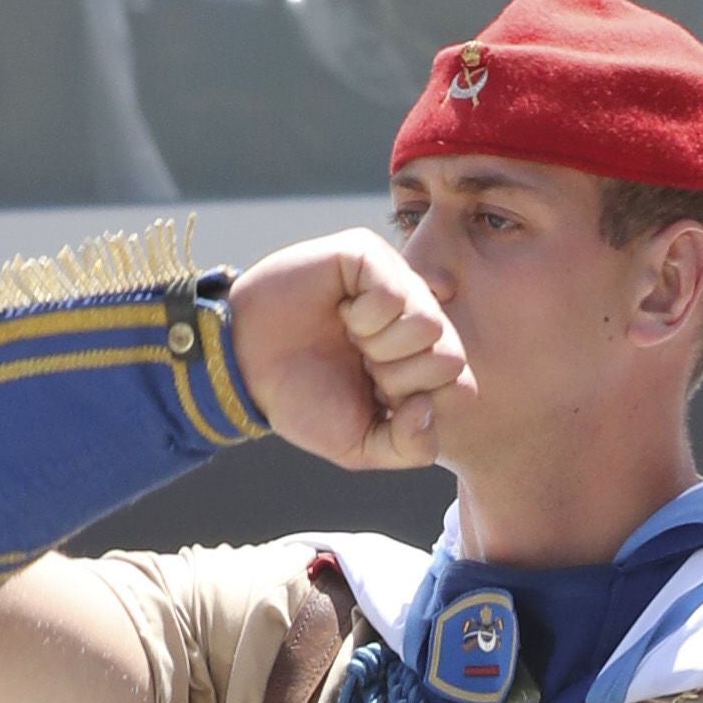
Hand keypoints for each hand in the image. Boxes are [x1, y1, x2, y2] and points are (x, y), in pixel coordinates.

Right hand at [225, 228, 471, 471]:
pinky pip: (396, 292)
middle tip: (360, 366)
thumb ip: (410, 447)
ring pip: (429, 324)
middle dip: (397, 377)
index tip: (377, 401)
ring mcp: (396, 284)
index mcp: (419, 363)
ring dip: (380, 345)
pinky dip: (363, 315)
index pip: (459, 386)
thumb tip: (428, 407)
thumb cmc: (301, 401)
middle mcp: (415, 321)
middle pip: (450, 356)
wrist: (243, 366)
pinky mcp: (369, 255)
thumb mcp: (360, 446)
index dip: (417, 404)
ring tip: (349, 338)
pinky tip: (340, 312)